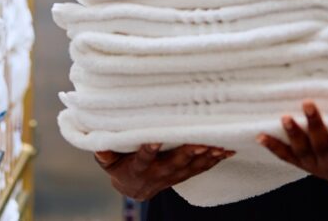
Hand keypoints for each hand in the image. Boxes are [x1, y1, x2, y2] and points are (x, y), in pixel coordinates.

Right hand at [94, 143, 234, 200]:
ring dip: (205, 157)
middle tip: (199, 143)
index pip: (143, 160)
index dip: (148, 151)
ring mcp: (173, 176)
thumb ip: (105, 154)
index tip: (154, 140)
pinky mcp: (184, 175)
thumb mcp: (107, 161)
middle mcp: (158, 174)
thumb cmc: (119, 165)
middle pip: (174, 164)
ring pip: (191, 168)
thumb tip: (100, 146)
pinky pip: (202, 169)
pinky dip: (215, 160)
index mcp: (138, 168)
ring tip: (219, 146)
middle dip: (187, 154)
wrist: (134, 187)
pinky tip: (228, 150)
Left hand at [257, 101, 327, 193]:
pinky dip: (272, 147)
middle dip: (314, 125)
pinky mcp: (302, 163)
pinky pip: (285, 157)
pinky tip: (259, 135)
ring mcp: (313, 165)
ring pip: (301, 151)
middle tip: (308, 103)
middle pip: (321, 145)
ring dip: (293, 134)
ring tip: (285, 117)